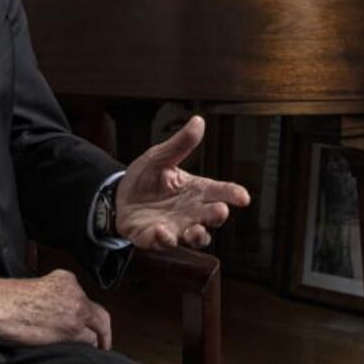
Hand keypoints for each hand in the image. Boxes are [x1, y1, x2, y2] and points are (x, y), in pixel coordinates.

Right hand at [0, 270, 110, 349]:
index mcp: (66, 279)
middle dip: (103, 331)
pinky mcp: (72, 330)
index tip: (84, 327)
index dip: (85, 317)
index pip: (85, 300)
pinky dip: (84, 350)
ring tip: (86, 354)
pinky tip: (75, 356)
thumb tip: (58, 316)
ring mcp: (76, 310)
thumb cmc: (4, 300)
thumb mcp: (34, 289)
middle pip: (101, 315)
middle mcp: (75, 292)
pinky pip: (88, 343)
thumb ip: (52, 298)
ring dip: (92, 342)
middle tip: (101, 345)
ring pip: (98, 331)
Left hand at [115, 116, 250, 249]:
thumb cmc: (147, 178)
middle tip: (220, 210)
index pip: (220, 192)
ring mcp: (175, 227)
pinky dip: (163, 239)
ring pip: (195, 237)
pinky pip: (162, 243)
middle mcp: (191, 212)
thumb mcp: (160, 157)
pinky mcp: (154, 238)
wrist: (120, 196)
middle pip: (212, 217)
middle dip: (217, 216)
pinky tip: (161, 230)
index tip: (243, 197)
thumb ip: (180, 144)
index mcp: (196, 190)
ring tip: (194, 230)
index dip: (233, 194)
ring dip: (197, 235)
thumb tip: (198, 121)